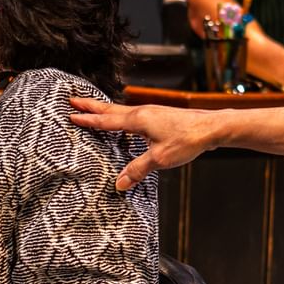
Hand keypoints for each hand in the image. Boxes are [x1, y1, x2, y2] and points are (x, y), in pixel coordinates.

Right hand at [69, 94, 222, 190]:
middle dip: (90, 105)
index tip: (71, 115)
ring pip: (121, 109)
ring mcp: (151, 113)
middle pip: (110, 108)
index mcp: (138, 120)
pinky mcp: (159, 117)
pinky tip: (124, 121)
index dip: (87, 119)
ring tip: (93, 108)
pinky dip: (120, 114)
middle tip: (73, 99)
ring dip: (104, 109)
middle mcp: (142, 112)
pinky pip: (132, 114)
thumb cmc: (188, 139)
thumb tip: (118, 183)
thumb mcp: (160, 159)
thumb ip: (137, 170)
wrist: (212, 127)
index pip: (106, 120)